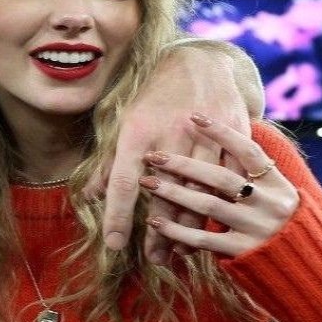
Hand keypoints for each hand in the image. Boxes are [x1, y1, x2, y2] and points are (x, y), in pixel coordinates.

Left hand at [88, 44, 254, 261]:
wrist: (200, 62)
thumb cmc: (154, 96)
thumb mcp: (124, 122)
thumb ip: (107, 161)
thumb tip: (88, 195)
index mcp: (137, 131)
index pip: (122, 181)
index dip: (116, 215)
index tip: (114, 245)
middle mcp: (170, 134)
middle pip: (163, 194)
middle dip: (158, 232)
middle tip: (154, 259)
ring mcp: (204, 136)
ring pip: (199, 192)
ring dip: (189, 226)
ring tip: (179, 252)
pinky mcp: (233, 137)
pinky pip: (229, 181)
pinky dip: (220, 206)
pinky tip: (210, 227)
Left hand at [139, 114, 298, 256]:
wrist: (306, 265)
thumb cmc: (279, 221)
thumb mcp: (276, 193)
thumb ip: (252, 172)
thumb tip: (218, 137)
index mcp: (278, 184)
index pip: (249, 151)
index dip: (222, 133)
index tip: (194, 116)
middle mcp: (270, 204)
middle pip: (221, 178)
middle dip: (183, 165)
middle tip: (153, 156)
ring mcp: (257, 228)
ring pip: (209, 205)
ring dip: (174, 193)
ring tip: (147, 183)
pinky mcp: (244, 251)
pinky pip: (204, 239)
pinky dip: (177, 230)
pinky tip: (155, 222)